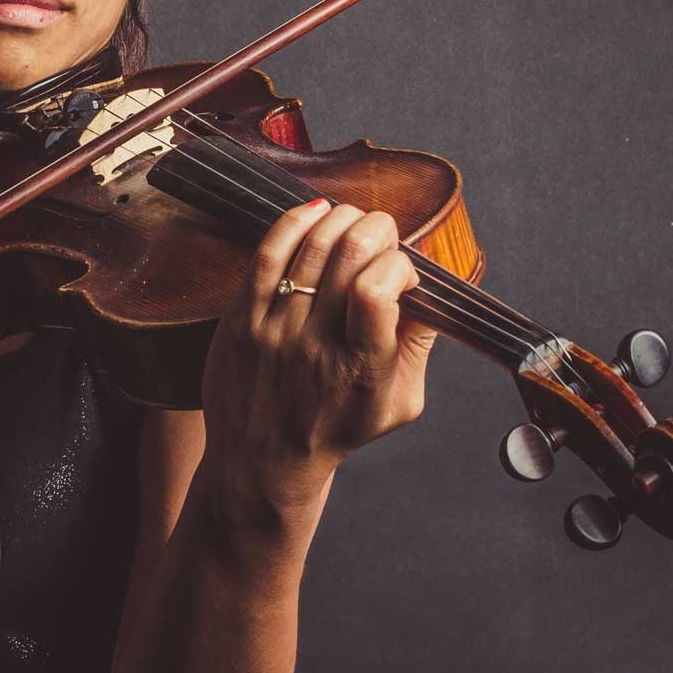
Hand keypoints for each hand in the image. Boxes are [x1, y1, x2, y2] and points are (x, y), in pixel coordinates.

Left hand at [199, 199, 437, 500]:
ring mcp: (274, 331)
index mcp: (361, 368)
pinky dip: (293, 223)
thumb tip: (431, 288)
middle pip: (348, 257)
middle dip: (376, 228)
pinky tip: (314, 212)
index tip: (403, 273)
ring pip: (309, 248)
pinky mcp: (241, 320)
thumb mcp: (400, 402)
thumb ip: (420, 345)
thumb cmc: (337, 427)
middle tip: (382, 234)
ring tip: (353, 220)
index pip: (378, 291)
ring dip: (340, 219)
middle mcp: (315, 346)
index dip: (399, 265)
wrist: (264, 459)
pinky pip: (266, 256)